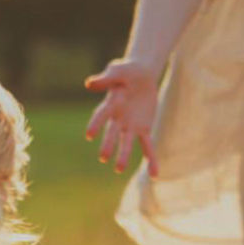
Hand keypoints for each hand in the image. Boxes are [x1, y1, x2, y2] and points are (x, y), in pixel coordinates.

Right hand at [84, 59, 158, 175]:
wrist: (141, 75)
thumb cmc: (125, 71)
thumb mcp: (117, 70)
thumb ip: (105, 78)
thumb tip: (88, 83)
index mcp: (110, 104)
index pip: (101, 115)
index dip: (95, 124)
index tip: (89, 134)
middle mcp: (117, 118)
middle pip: (112, 133)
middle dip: (108, 145)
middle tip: (104, 158)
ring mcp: (130, 126)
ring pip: (126, 143)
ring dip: (123, 155)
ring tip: (119, 169)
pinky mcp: (143, 128)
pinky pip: (147, 145)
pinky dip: (151, 159)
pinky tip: (155, 173)